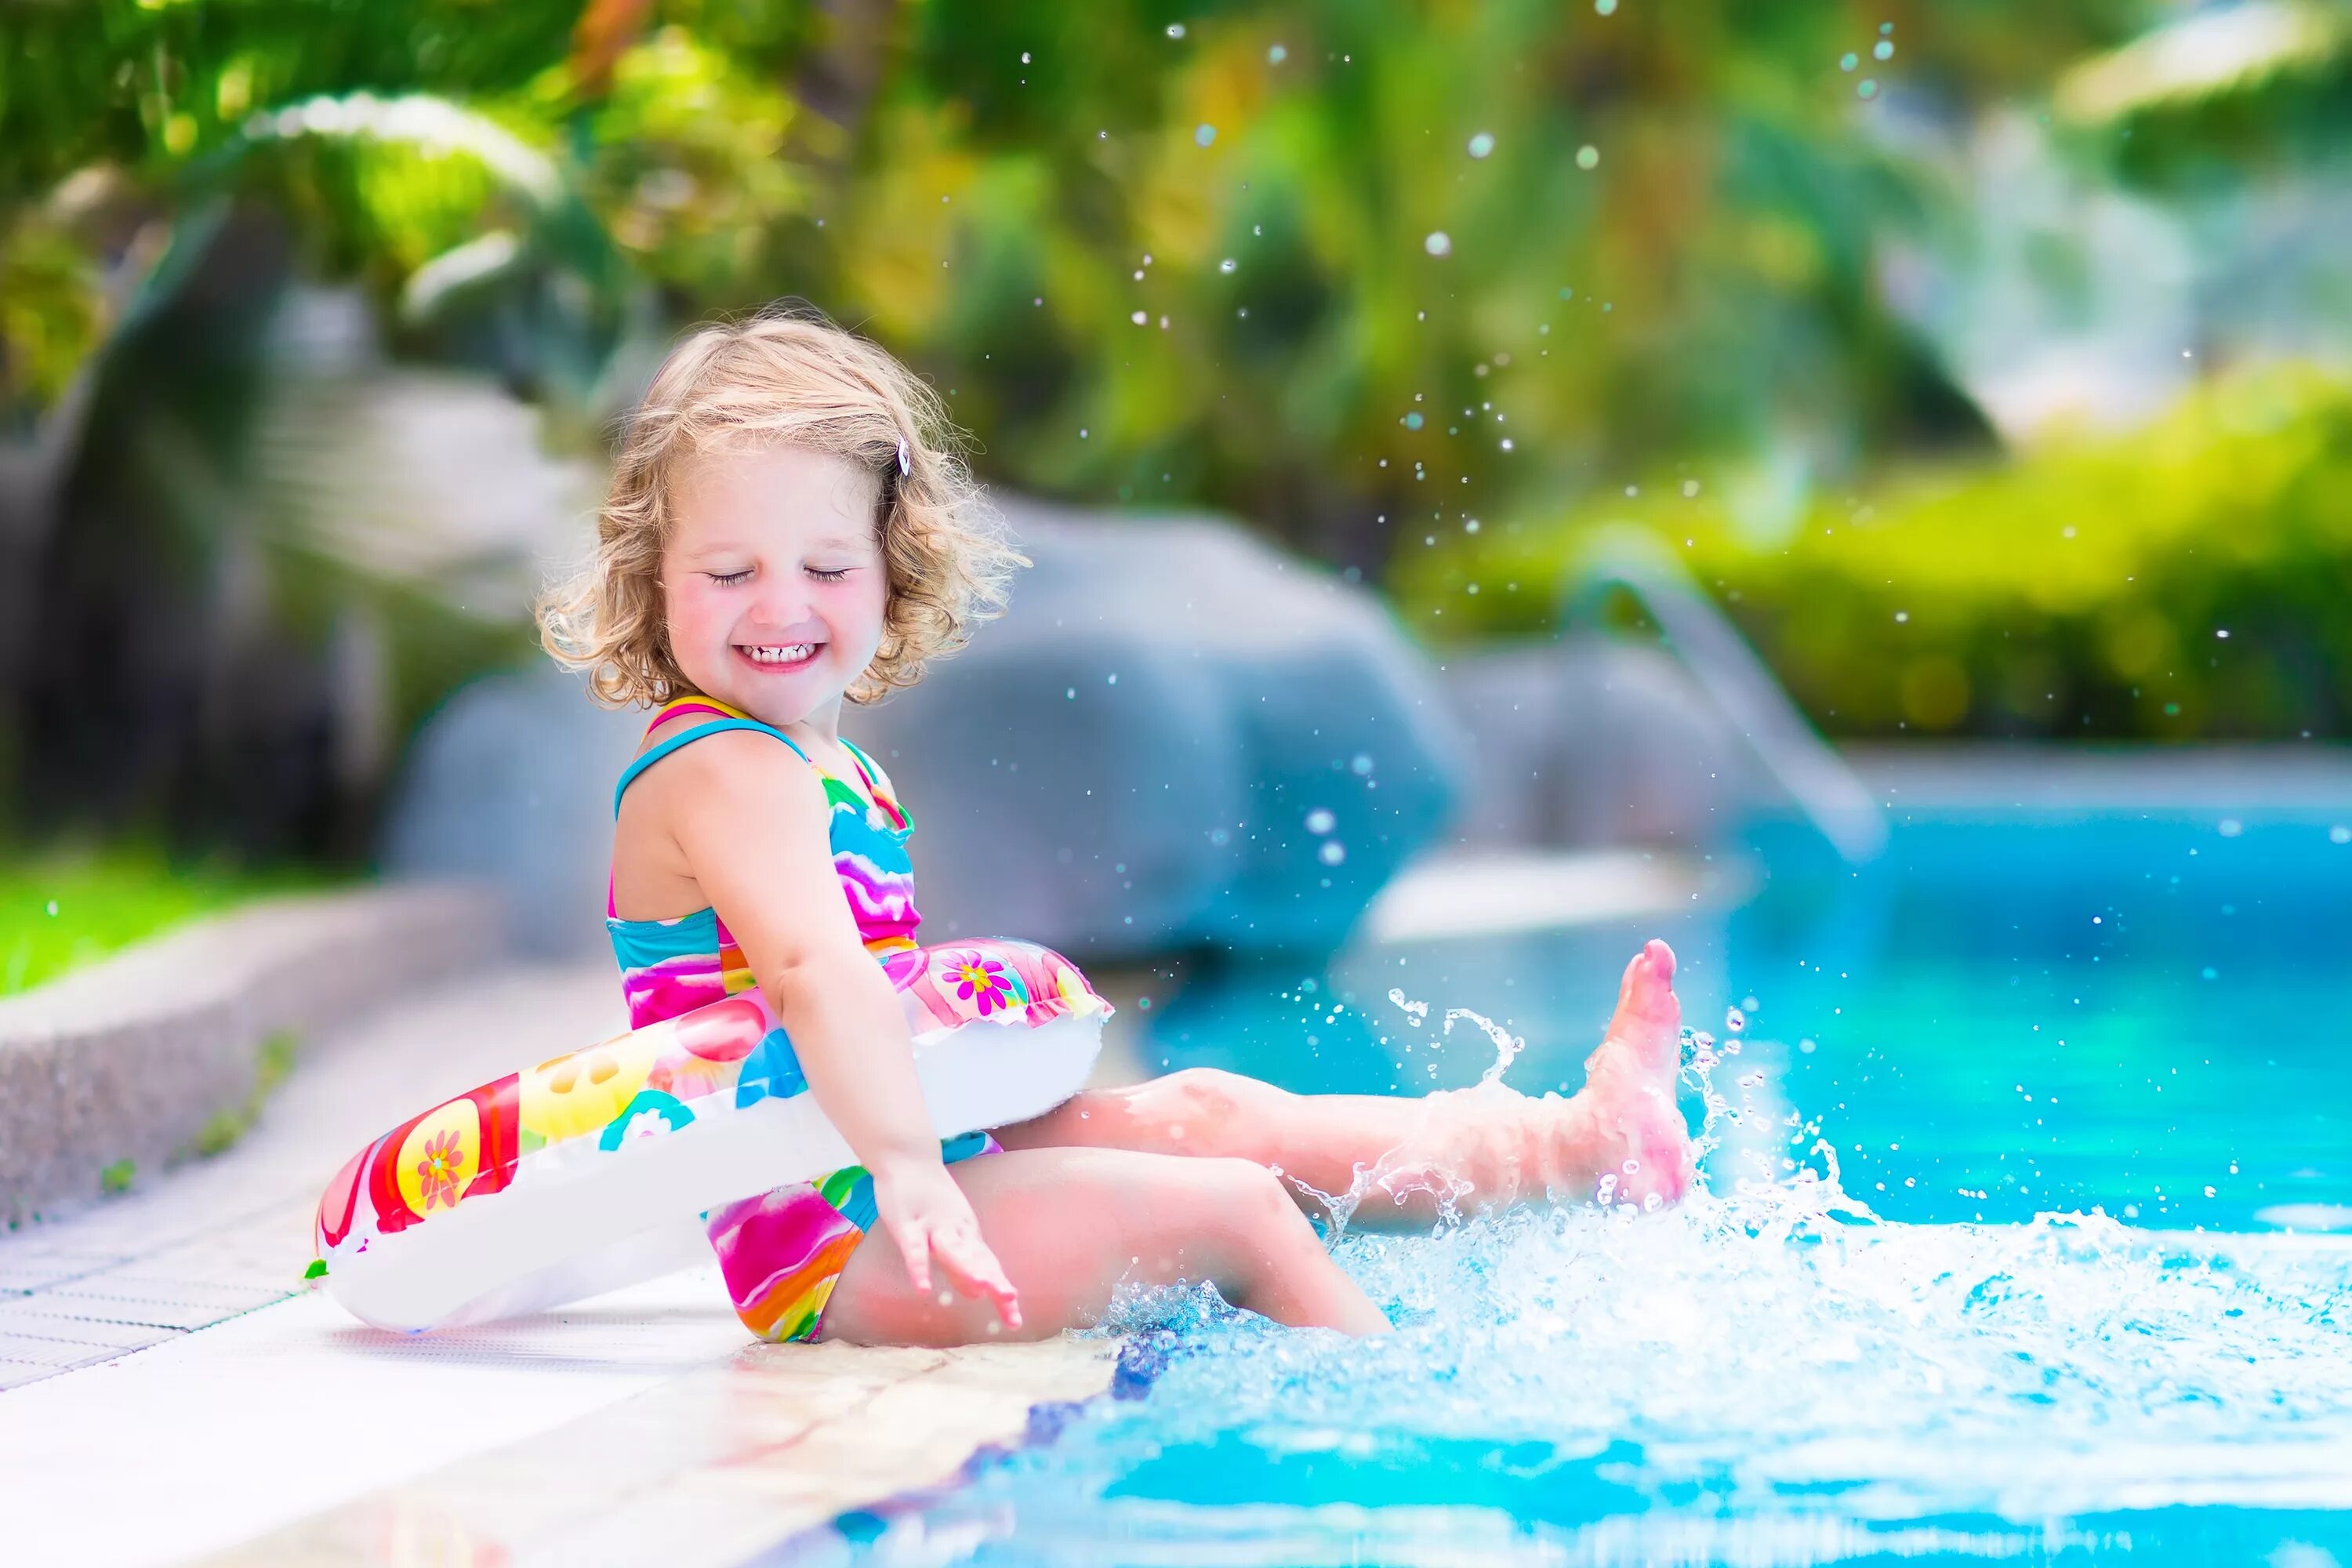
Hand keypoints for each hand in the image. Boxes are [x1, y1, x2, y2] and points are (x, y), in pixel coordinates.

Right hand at [868, 1154, 1022, 1331]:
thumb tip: (977, 1295)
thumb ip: (959, 1264)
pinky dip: (919, 1267)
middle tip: (1010, 1301)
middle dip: (993, 1281)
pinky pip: (914, 1248)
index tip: (1015, 1321)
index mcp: (968, 1236)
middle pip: (977, 1259)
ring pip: (951, 1250)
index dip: (1001, 1293)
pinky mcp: (908, 1222)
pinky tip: (923, 1288)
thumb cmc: (928, 1201)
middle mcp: (957, 1231)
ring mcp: (933, 1225)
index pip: (990, 1268)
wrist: (908, 1159)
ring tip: (981, 1288)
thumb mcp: (947, 1235)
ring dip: (966, 1267)